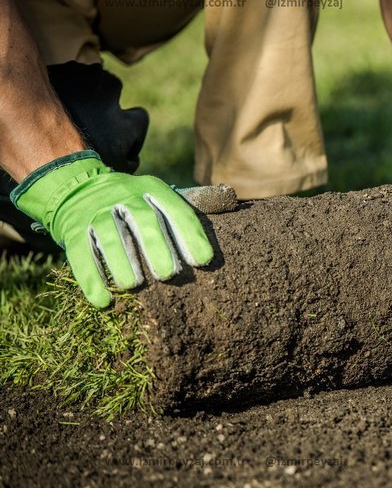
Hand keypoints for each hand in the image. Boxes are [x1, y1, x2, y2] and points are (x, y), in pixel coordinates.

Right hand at [11, 151, 214, 307]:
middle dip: (157, 246)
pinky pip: (80, 254)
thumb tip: (222, 218)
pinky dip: (91, 279)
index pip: (175, 209)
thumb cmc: (130, 201)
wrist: (76, 186)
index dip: (190, 235)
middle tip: (169, 274)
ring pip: (110, 235)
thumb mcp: (155, 195)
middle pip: (143, 220)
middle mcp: (123, 195)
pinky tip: (103, 301)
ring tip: (134, 285)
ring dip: (122, 262)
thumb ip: (181, 211)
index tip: (203, 261)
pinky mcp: (72, 230)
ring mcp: (96, 211)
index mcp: (151, 188)